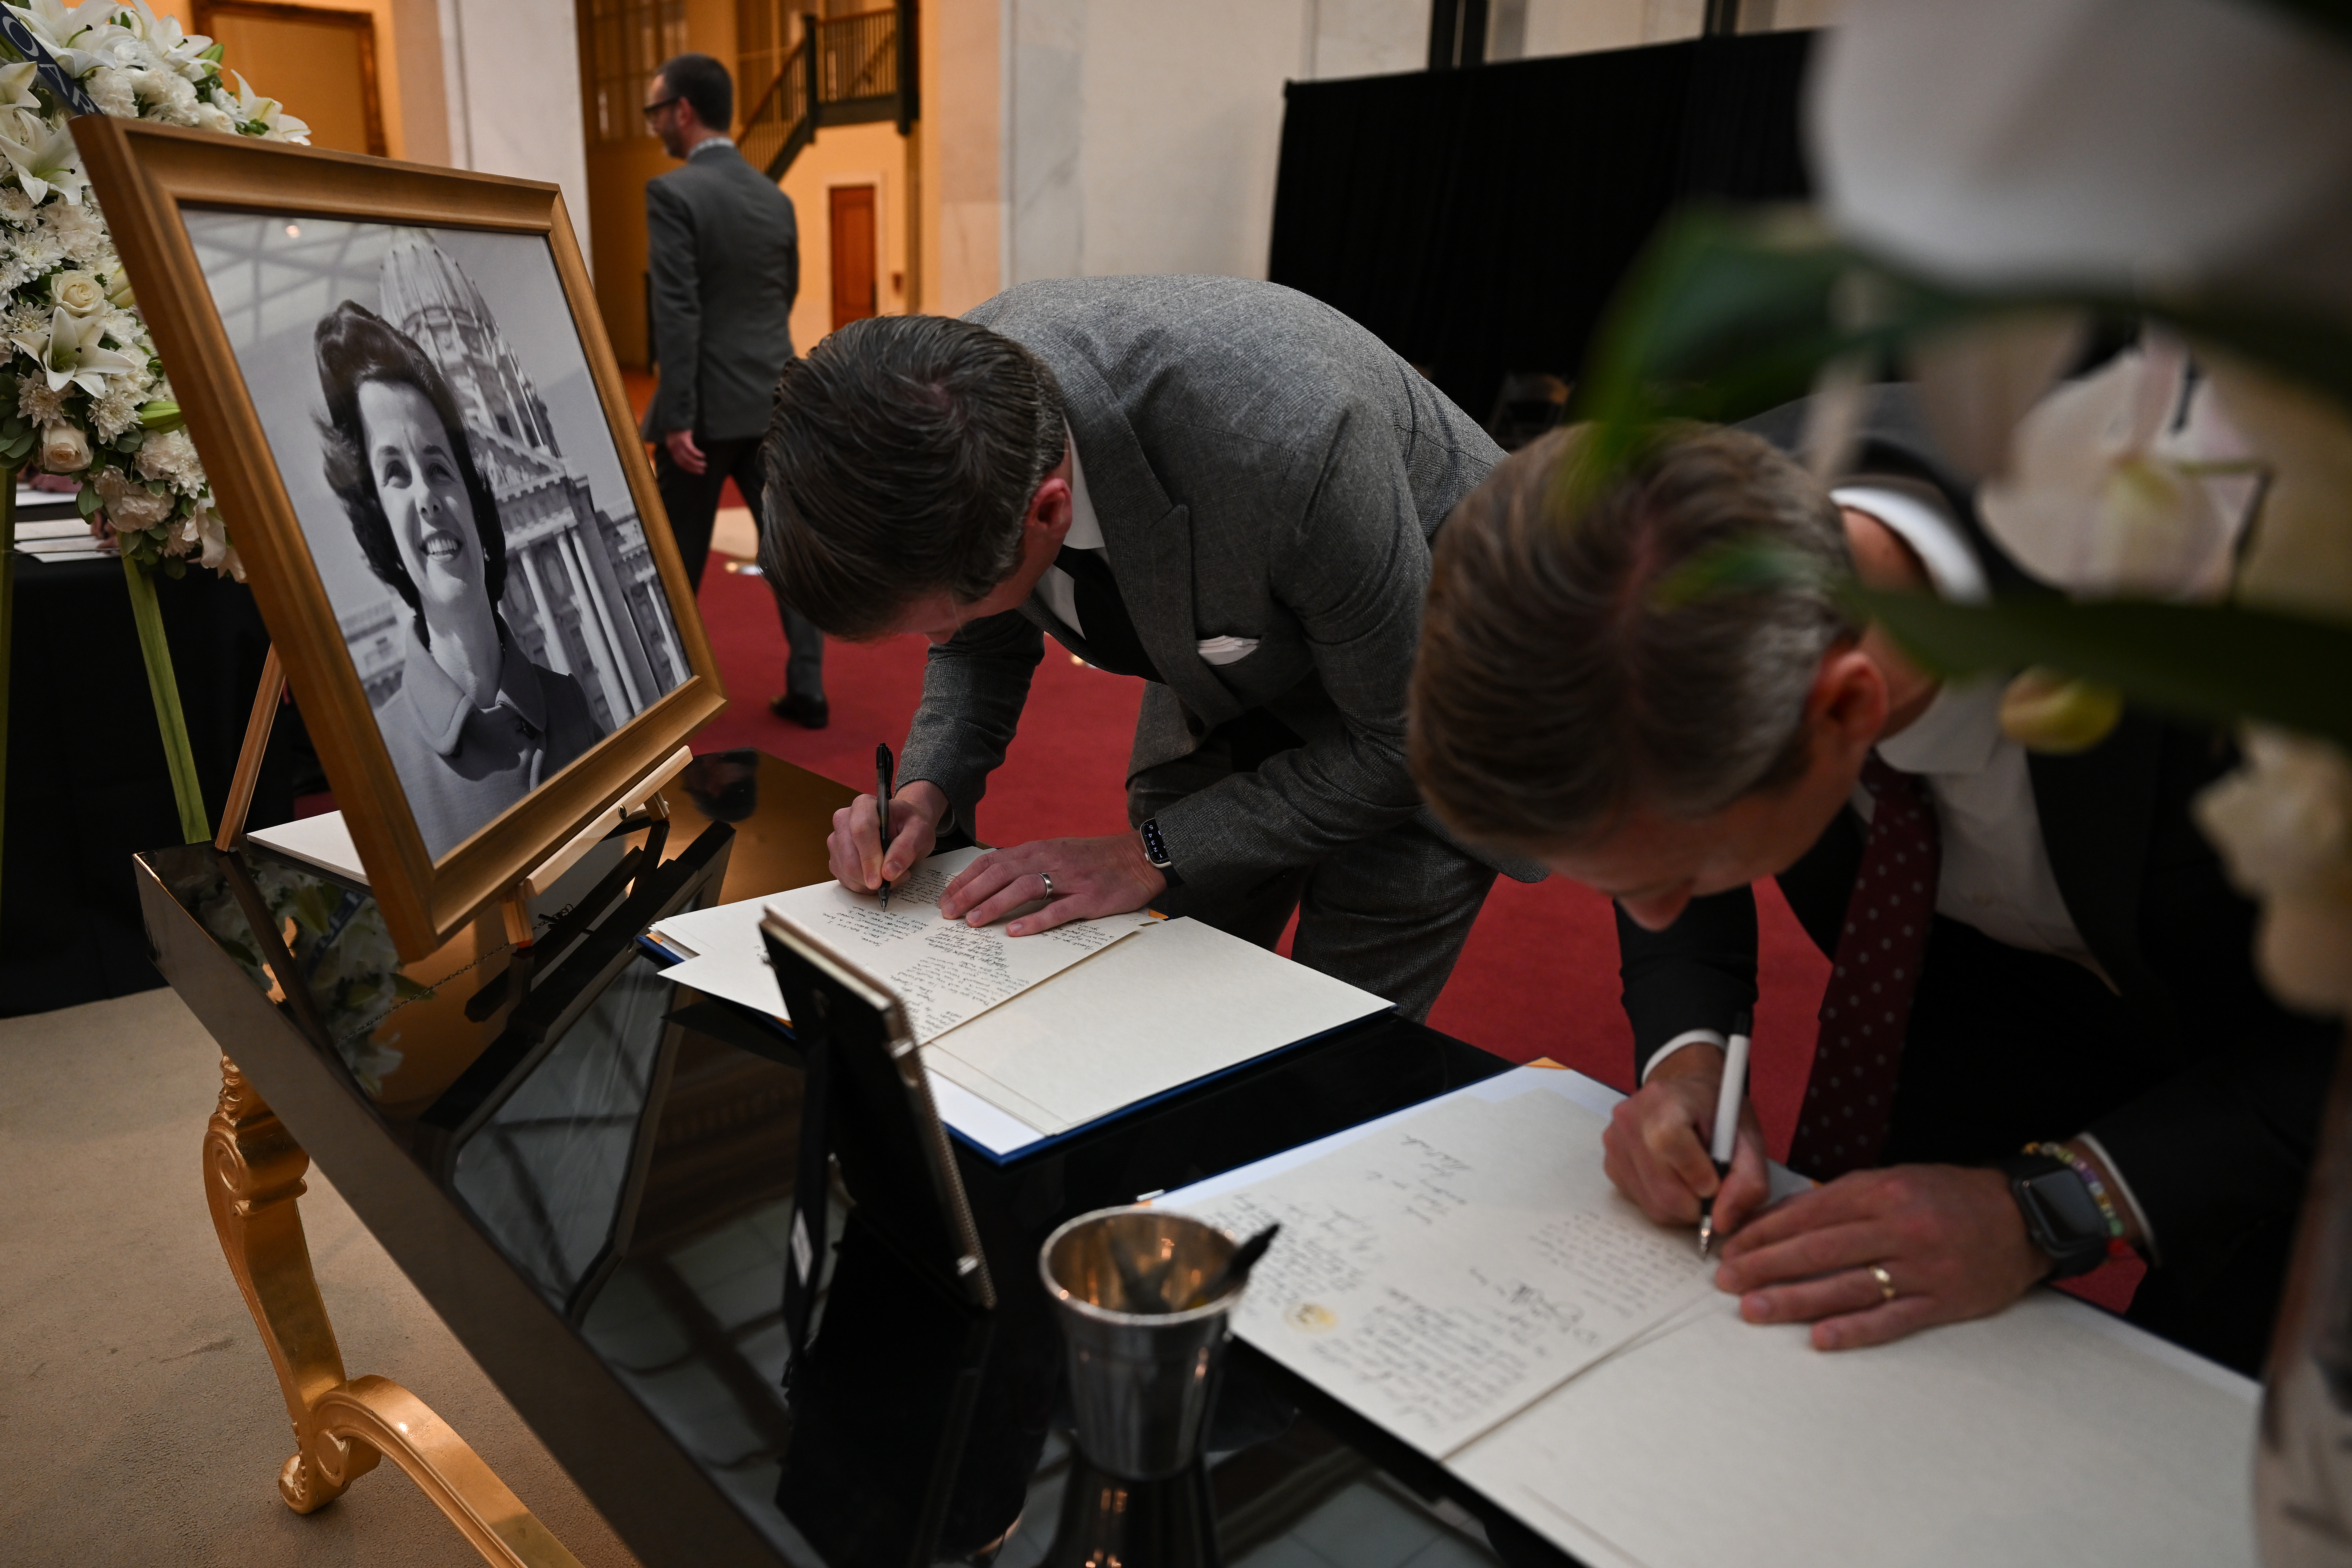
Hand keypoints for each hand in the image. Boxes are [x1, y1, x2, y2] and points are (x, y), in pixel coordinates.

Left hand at [662, 428, 706, 475]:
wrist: (676, 416)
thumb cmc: (679, 429)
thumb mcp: (677, 440)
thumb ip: (681, 449)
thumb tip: (690, 459)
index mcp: (671, 448)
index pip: (680, 463)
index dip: (689, 469)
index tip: (697, 472)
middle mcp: (673, 447)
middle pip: (683, 461)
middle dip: (693, 467)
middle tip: (702, 471)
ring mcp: (677, 443)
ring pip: (687, 457)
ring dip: (696, 462)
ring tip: (704, 464)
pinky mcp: (683, 438)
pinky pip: (690, 449)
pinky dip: (697, 454)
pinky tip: (702, 456)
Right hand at [829, 779, 945, 893]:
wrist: (903, 828)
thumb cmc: (910, 826)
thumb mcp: (920, 832)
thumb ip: (907, 848)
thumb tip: (889, 872)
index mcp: (864, 805)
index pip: (861, 831)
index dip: (870, 857)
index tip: (881, 879)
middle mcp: (844, 820)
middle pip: (849, 856)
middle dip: (871, 876)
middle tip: (896, 878)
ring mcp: (837, 840)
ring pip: (845, 871)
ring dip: (869, 883)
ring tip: (892, 875)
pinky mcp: (836, 858)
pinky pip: (845, 879)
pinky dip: (863, 886)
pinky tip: (879, 878)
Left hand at [938, 833, 1166, 935]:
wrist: (1138, 856)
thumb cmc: (1094, 858)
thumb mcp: (1056, 851)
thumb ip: (1027, 863)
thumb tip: (992, 879)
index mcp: (1039, 849)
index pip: (993, 860)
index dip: (966, 879)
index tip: (947, 897)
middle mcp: (1050, 859)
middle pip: (1001, 873)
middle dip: (970, 893)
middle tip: (949, 913)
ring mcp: (1070, 878)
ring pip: (1025, 888)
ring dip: (996, 904)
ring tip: (974, 922)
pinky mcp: (1090, 897)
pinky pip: (1058, 909)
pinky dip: (1035, 920)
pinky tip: (1016, 931)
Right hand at [1602, 1046, 1770, 1237]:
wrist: (1687, 1096)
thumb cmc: (1718, 1115)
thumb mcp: (1749, 1141)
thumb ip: (1748, 1182)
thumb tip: (1721, 1222)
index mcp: (1664, 1100)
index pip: (1669, 1143)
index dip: (1697, 1173)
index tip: (1716, 1180)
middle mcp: (1630, 1118)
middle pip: (1661, 1188)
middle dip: (1696, 1204)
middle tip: (1712, 1191)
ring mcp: (1614, 1142)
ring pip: (1651, 1203)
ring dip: (1681, 1207)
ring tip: (1694, 1182)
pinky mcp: (1610, 1163)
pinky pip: (1639, 1201)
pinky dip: (1663, 1202)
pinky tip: (1674, 1179)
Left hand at [1714, 1164, 2050, 1350]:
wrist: (2022, 1216)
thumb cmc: (1947, 1196)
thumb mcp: (1891, 1181)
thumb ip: (1838, 1200)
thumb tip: (1780, 1220)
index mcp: (1880, 1191)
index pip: (1808, 1213)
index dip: (1764, 1232)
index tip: (1731, 1247)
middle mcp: (1898, 1226)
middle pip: (1819, 1249)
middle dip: (1766, 1265)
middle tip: (1726, 1281)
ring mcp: (1922, 1266)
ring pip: (1847, 1285)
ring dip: (1795, 1300)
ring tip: (1754, 1310)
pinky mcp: (1944, 1300)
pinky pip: (1892, 1318)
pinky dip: (1855, 1329)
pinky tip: (1821, 1338)